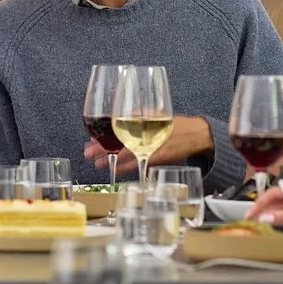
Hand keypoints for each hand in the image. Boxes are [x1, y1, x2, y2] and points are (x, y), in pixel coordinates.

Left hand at [83, 115, 213, 173]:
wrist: (194, 133)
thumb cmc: (173, 123)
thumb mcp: (154, 115)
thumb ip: (138, 115)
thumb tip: (121, 117)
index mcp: (142, 122)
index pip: (116, 130)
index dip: (102, 137)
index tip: (91, 141)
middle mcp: (144, 134)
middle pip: (117, 143)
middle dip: (101, 149)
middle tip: (88, 153)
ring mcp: (149, 146)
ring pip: (124, 154)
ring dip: (109, 160)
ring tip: (97, 164)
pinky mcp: (156, 157)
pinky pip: (136, 163)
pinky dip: (125, 166)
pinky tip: (116, 169)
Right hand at [246, 178, 282, 243]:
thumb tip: (265, 217)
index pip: (275, 192)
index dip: (261, 203)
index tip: (250, 213)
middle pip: (277, 199)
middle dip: (266, 210)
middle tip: (253, 221)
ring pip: (282, 207)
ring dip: (274, 216)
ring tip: (263, 225)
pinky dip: (282, 219)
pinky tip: (277, 225)